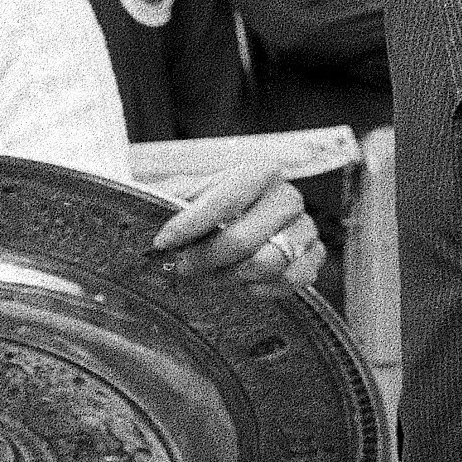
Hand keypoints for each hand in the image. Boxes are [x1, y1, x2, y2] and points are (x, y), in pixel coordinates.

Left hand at [150, 164, 322, 291]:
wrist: (238, 224)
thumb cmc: (208, 208)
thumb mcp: (185, 194)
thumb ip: (169, 199)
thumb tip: (147, 214)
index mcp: (259, 173)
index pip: (228, 197)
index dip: (192, 222)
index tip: (162, 242)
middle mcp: (287, 197)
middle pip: (245, 239)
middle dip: (207, 258)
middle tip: (183, 267)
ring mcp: (305, 228)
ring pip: (269, 264)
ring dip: (232, 276)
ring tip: (214, 274)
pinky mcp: (314, 257)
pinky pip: (292, 282)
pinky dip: (262, 288)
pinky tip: (243, 283)